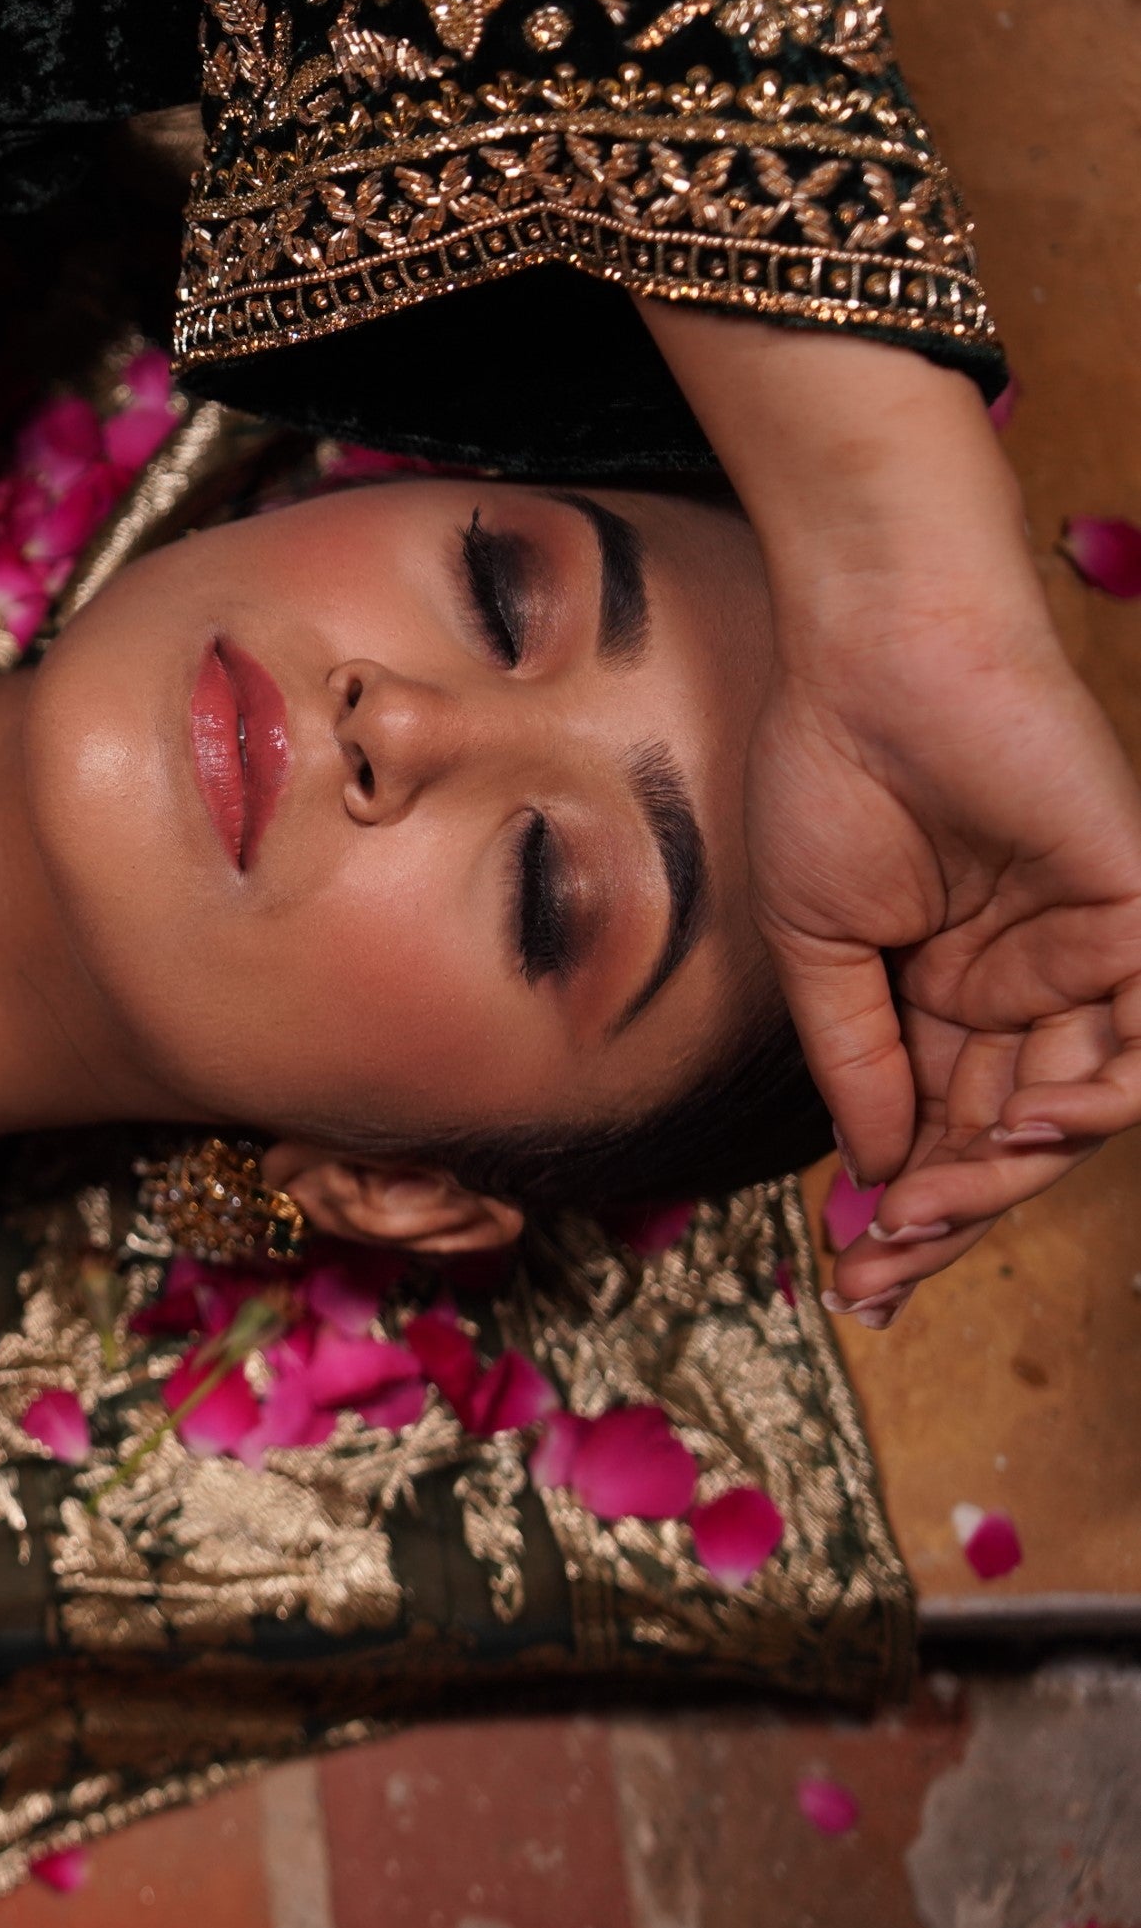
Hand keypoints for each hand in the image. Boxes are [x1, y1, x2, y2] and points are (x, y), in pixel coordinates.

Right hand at [650, 303, 1140, 1314]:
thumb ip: (854, 1056)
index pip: (944, 1121)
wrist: (873, 655)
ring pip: (1079, 1099)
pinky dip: (1094, 1094)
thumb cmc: (832, 769)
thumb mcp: (819, 943)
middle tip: (887, 1269)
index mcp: (952, 987)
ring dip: (1009, 1169)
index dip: (908, 1203)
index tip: (853, 1272)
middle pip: (1010, 1130)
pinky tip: (1021, 1126)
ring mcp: (1089, 950)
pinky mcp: (1136, 911)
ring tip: (935, 1214)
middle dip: (952, 1210)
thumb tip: (875, 1173)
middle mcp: (1031, 982)